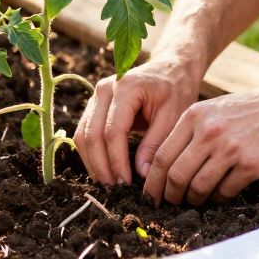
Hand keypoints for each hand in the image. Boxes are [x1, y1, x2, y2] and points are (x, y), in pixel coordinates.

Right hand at [74, 55, 200, 186]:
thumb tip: (142, 175)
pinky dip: (91, 153)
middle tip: (114, 190)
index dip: (116, 161)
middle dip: (101, 166)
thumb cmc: (176, 89)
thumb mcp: (174, 116)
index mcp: (125, 88)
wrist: (171, 68)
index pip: (112, 131)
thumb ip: (156, 144)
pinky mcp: (94, 105)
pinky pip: (85, 132)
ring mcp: (96, 95)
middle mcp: (104, 89)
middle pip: (92, 135)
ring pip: (83, 135)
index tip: (126, 183)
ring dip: (92, 162)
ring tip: (108, 184)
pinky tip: (103, 170)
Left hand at [142, 80, 258, 205]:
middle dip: (170, 196)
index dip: (154, 180)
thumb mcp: (217, 109)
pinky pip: (224, 191)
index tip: (152, 194)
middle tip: (171, 204)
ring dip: (194, 200)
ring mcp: (229, 149)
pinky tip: (222, 194)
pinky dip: (219, 198)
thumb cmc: (256, 108)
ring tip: (197, 200)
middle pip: (175, 175)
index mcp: (195, 115)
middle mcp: (208, 131)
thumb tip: (171, 164)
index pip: (162, 155)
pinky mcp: (250, 164)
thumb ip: (194, 131)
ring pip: (197, 187)